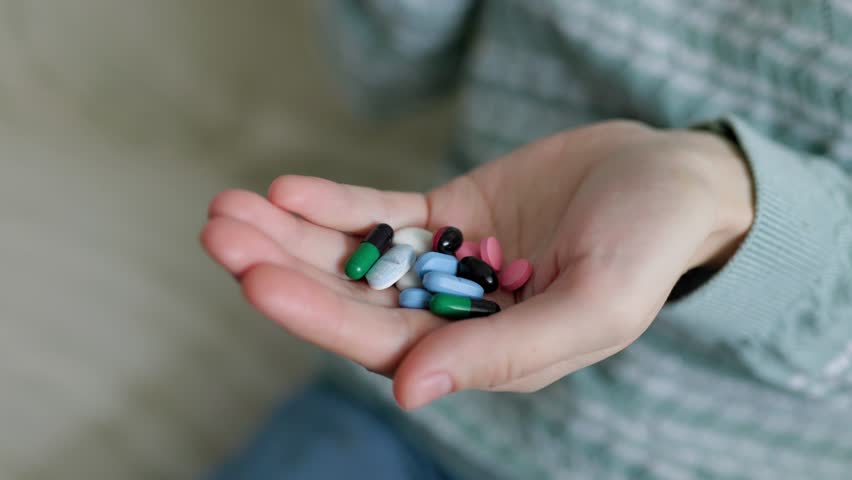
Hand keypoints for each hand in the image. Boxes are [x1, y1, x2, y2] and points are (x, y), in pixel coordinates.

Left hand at [201, 120, 753, 408]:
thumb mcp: (596, 303)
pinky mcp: (450, 216)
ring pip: (357, 258)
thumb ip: (508, 352)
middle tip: (220, 232)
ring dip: (292, 234)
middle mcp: (458, 316)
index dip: (320, 315)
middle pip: (355, 300)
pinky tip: (289, 188)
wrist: (674, 180)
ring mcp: (449, 264)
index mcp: (490, 354)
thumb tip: (410, 391)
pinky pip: (383, 213)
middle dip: (284, 268)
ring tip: (229, 206)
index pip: (389, 343)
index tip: (256, 280)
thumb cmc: (650, 246)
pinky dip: (336, 203)